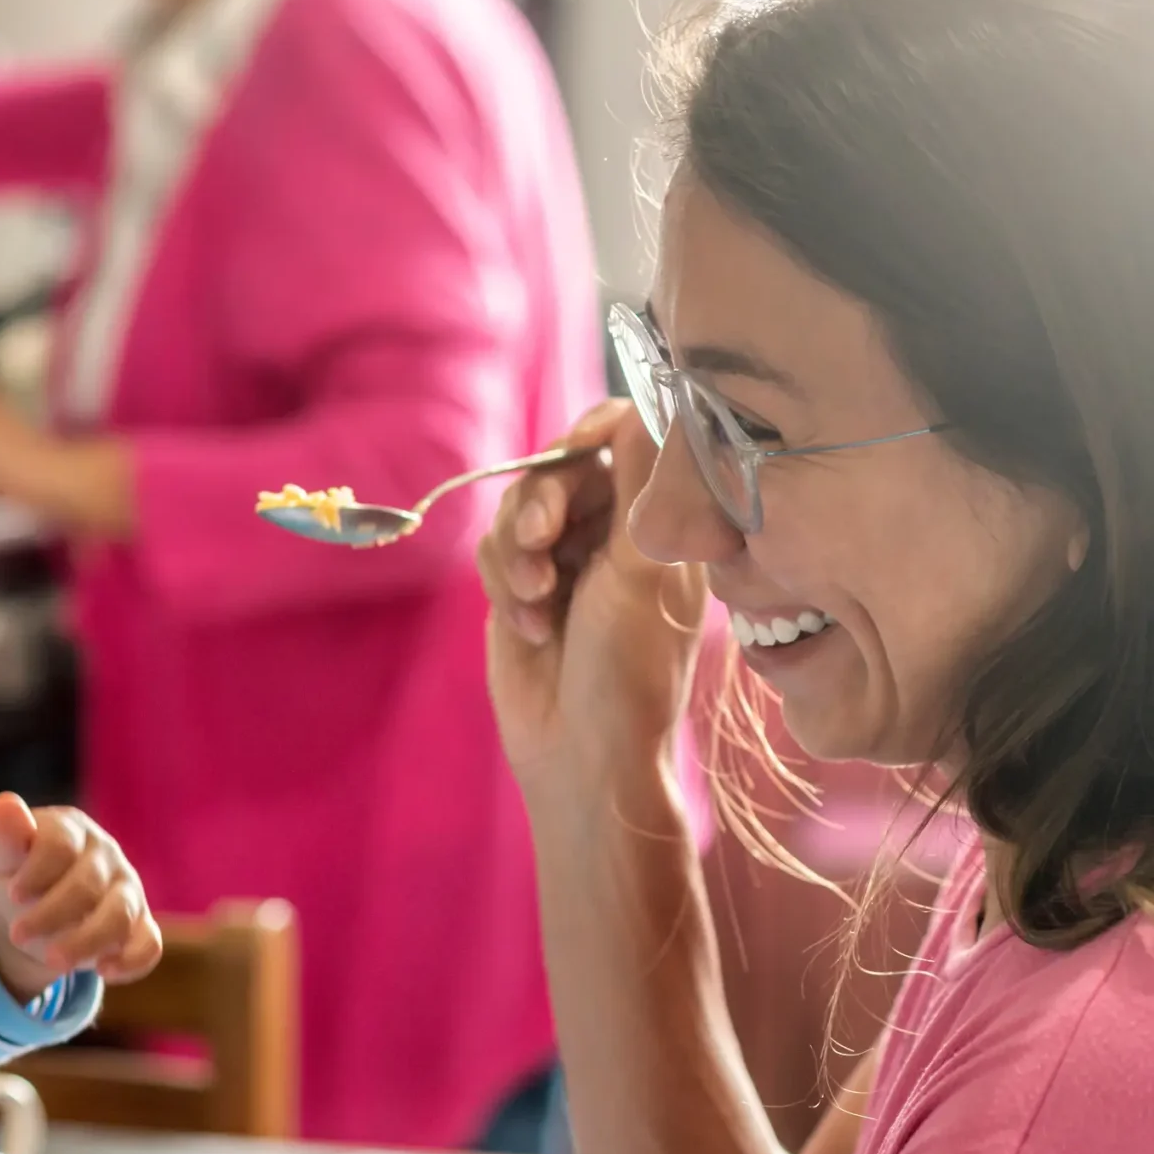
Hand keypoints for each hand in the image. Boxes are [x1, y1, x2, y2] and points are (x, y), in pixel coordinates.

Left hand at [0, 792, 161, 999]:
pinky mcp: (142, 924)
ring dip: (86, 942)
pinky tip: (103, 972)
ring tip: (51, 962)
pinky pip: (150, 943)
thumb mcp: (4, 856)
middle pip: (88, 885)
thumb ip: (6, 835)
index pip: (61, 846)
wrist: (37, 906)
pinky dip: (133, 960)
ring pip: (120, 915)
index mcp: (72, 829)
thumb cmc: (20, 872)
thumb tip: (4, 804)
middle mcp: (106, 855)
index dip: (37, 871)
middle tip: (17, 936)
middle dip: (51, 914)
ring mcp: (128, 889)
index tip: (13, 895)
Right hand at [475, 400, 705, 793]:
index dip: (594, 435)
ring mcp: (566, 562)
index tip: (575, 447)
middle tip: (540, 543)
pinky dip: (505, 584)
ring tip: (536, 599)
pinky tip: (531, 626)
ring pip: (518, 509)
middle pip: (562, 469)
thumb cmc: (629, 672)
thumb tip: (655, 400)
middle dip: (543, 503)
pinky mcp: (522, 589)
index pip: (625, 441)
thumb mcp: (642, 572)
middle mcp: (614, 535)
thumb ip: (645, 485)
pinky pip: (494, 551)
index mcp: (660, 524)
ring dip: (518, 552)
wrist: (581, 753)